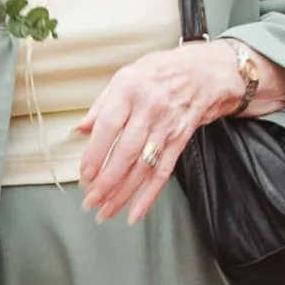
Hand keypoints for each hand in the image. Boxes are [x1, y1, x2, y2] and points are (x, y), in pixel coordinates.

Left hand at [76, 42, 239, 224]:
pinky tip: (135, 212)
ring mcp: (167, 128)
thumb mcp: (125, 77)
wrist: (204, 73)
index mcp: (130, 90)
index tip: (84, 174)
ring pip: (143, 167)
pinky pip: (163, 172)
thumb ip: (101, 105)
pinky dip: (149, 195)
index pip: (108, 126)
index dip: (95, 153)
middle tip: (90, 200)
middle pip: (126, 152)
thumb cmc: (160, 72)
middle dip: (106, 181)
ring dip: (123, 194)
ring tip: (105, 211)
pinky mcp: (180, 141)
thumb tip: (80, 129)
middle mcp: (150, 110)